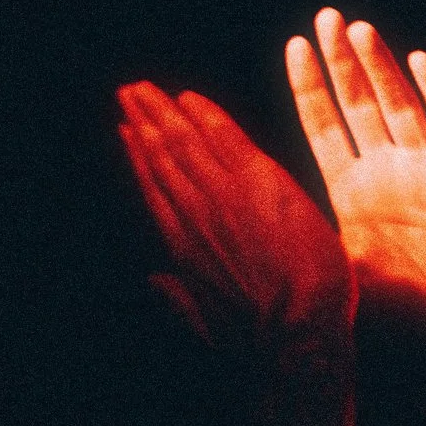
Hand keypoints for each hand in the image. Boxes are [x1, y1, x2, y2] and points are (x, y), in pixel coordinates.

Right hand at [116, 83, 353, 358]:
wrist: (300, 329)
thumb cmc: (260, 337)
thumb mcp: (206, 323)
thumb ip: (177, 299)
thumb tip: (152, 284)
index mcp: (183, 247)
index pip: (153, 190)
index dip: (137, 158)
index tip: (125, 133)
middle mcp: (194, 215)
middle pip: (160, 158)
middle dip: (143, 122)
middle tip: (127, 93)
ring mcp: (223, 195)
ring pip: (184, 142)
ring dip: (161, 111)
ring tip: (144, 88)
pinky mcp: (258, 181)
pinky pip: (225, 137)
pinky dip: (205, 115)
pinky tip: (189, 97)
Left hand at [283, 12, 425, 400]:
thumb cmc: (400, 325)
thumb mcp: (334, 276)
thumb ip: (300, 245)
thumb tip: (240, 236)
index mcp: (352, 196)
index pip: (324, 129)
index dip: (309, 87)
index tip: (293, 46)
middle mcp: (387, 177)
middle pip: (359, 106)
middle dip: (340, 63)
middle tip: (323, 16)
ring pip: (400, 106)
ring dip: (379, 67)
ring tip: (356, 28)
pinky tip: (418, 60)